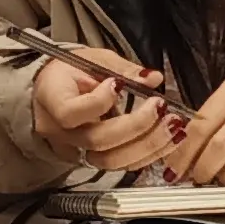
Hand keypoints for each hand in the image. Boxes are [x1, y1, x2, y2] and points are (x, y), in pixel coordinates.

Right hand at [31, 47, 179, 169]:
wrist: (54, 91)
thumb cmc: (70, 73)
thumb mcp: (93, 59)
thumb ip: (121, 69)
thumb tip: (152, 78)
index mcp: (52, 99)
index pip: (70, 112)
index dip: (99, 102)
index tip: (118, 84)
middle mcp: (60, 132)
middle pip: (97, 141)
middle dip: (136, 126)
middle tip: (160, 106)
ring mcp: (75, 151)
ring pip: (111, 160)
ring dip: (148, 145)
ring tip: (173, 126)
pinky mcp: (92, 160)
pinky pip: (120, 164)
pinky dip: (148, 153)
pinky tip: (168, 138)